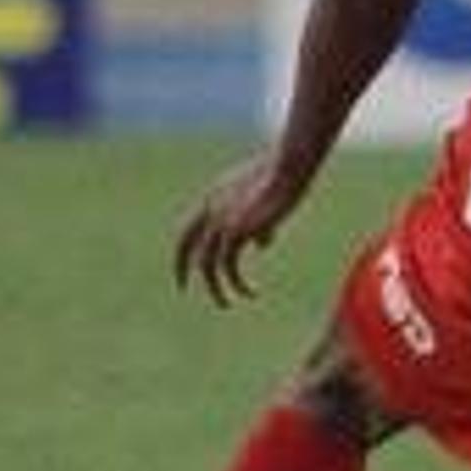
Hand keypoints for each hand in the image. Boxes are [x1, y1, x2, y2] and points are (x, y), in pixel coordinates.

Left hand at [173, 152, 313, 306]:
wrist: (289, 167)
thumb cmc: (285, 178)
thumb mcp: (266, 201)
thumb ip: (257, 224)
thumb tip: (260, 246)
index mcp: (212, 197)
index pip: (188, 229)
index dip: (184, 251)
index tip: (186, 269)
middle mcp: (210, 209)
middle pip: (186, 247)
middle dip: (181, 270)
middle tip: (182, 290)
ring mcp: (221, 220)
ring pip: (207, 264)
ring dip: (215, 288)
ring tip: (227, 304)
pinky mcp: (235, 231)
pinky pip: (229, 267)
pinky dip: (238, 283)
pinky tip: (251, 292)